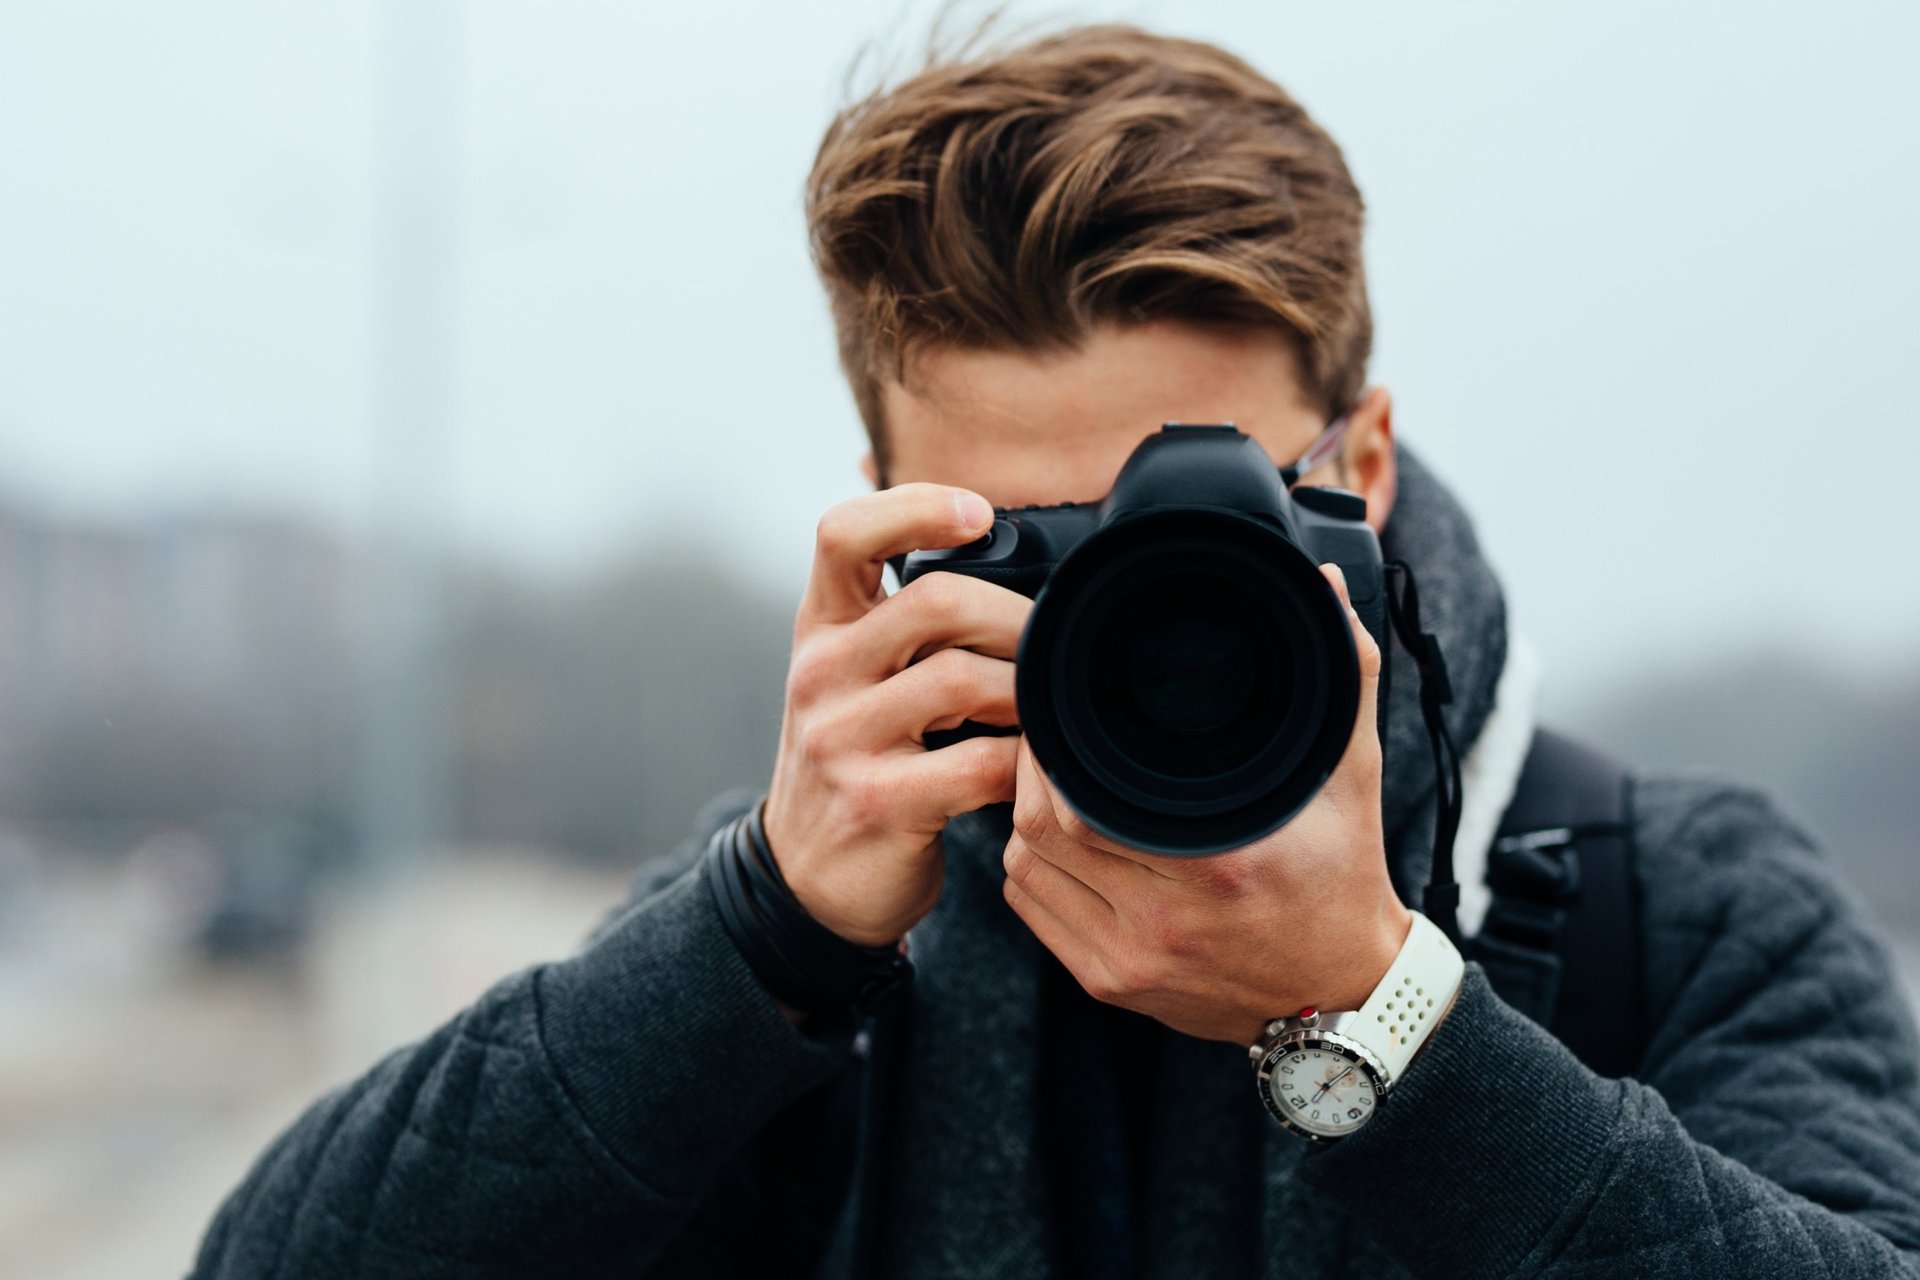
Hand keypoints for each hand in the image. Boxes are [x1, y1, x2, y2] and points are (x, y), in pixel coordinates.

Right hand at [764, 484, 1032, 946]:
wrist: (805, 880)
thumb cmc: (856, 760)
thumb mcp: (854, 677)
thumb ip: (902, 621)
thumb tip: (997, 552)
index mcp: (821, 629)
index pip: (843, 533)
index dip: (914, 506)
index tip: (979, 515)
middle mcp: (821, 673)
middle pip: (936, 600)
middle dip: (1017, 618)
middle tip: (1054, 648)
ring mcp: (842, 740)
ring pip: (962, 679)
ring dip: (1029, 691)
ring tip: (1051, 709)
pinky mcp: (877, 803)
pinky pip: (979, 764)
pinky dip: (1026, 763)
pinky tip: (1037, 769)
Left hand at [1000, 563, 1411, 1043]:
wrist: (1344, 995)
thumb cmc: (1343, 877)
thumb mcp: (1350, 773)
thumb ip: (1343, 671)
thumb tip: (1323, 584)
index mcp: (1218, 866)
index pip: (1080, 802)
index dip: (1052, 752)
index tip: (1059, 713)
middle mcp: (1166, 921)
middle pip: (1038, 829)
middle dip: (1029, 774)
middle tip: (1047, 738)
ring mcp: (1130, 959)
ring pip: (1023, 869)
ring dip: (1024, 819)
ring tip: (1053, 782)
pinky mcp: (1109, 983)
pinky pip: (1031, 911)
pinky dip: (1030, 868)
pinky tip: (1057, 839)